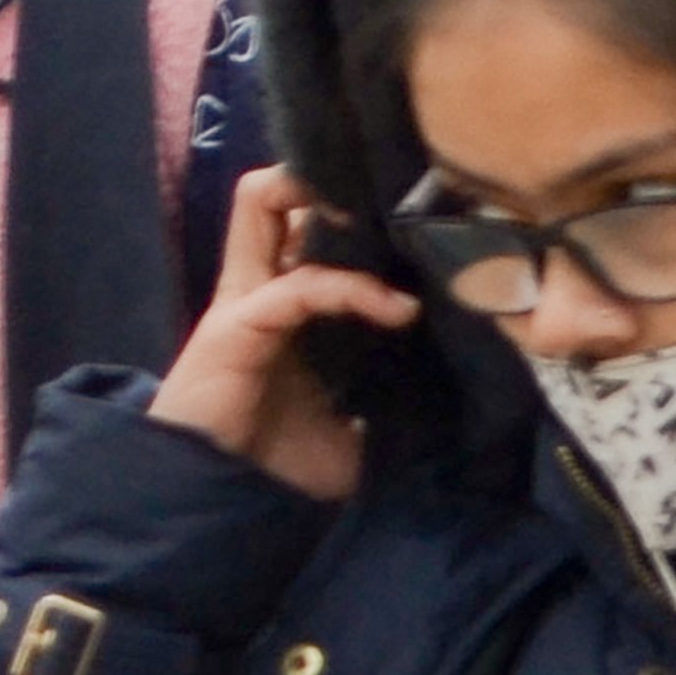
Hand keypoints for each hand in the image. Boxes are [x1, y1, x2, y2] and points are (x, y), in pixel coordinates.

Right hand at [150, 166, 410, 503]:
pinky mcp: (238, 321)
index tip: (420, 228)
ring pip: (266, 204)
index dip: (355, 211)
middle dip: (322, 177)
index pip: (307, 225)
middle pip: (271, 194)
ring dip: (328, 201)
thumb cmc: (279, 462)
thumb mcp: (354, 428)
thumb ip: (391, 400)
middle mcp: (260, 284)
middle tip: (387, 199)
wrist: (220, 497)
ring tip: (393, 228)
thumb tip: (455, 397)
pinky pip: (301, 284)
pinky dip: (354, 289)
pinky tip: (397, 309)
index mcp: (282, 302)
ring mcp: (246, 297)